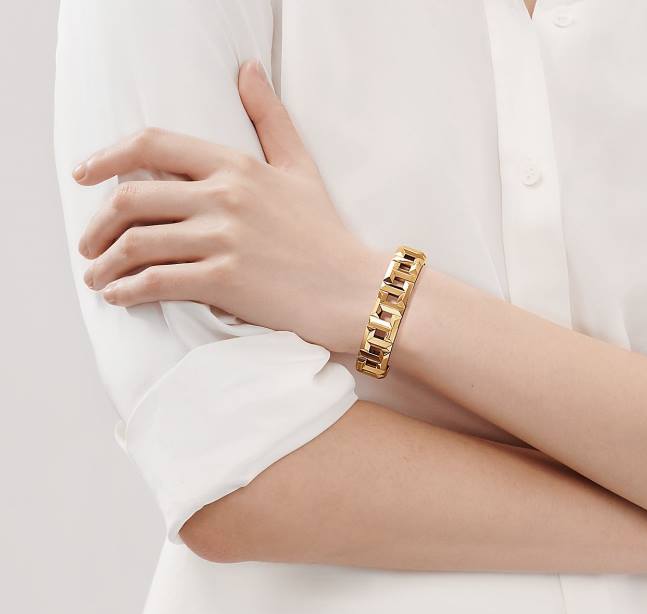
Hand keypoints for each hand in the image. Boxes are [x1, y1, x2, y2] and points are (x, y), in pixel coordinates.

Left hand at [74, 59, 384, 353]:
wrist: (349, 287)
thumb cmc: (324, 232)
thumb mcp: (299, 167)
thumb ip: (270, 118)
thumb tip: (249, 69)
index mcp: (235, 165)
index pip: (151, 145)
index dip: (105, 156)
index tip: (82, 175)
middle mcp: (223, 197)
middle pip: (131, 198)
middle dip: (97, 224)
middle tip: (89, 244)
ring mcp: (222, 239)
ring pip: (137, 243)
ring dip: (105, 263)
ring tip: (97, 277)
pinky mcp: (223, 280)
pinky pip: (156, 282)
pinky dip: (127, 291)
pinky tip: (119, 297)